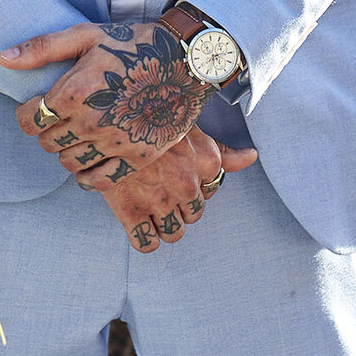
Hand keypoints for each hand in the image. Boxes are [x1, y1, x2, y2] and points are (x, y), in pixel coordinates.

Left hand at [2, 19, 216, 182]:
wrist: (185, 61)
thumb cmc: (133, 44)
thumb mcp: (86, 35)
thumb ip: (41, 49)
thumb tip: (3, 59)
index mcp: (75, 91)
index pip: (30, 120)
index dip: (27, 116)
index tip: (36, 110)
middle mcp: (92, 121)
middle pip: (48, 143)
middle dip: (48, 132)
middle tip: (60, 121)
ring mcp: (115, 142)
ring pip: (70, 163)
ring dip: (67, 152)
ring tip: (77, 137)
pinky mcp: (136, 157)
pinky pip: (99, 181)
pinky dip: (87, 176)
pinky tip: (90, 162)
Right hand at [99, 130, 256, 253]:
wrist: (104, 112)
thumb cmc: (148, 115)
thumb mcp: (189, 125)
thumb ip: (222, 149)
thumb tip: (252, 156)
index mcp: (207, 161)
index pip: (211, 192)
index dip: (193, 184)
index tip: (174, 171)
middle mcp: (186, 183)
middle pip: (194, 215)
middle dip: (179, 205)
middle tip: (158, 185)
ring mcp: (159, 199)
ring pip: (175, 233)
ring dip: (164, 223)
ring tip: (148, 202)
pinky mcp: (130, 210)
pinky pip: (147, 244)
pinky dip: (144, 238)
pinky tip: (137, 221)